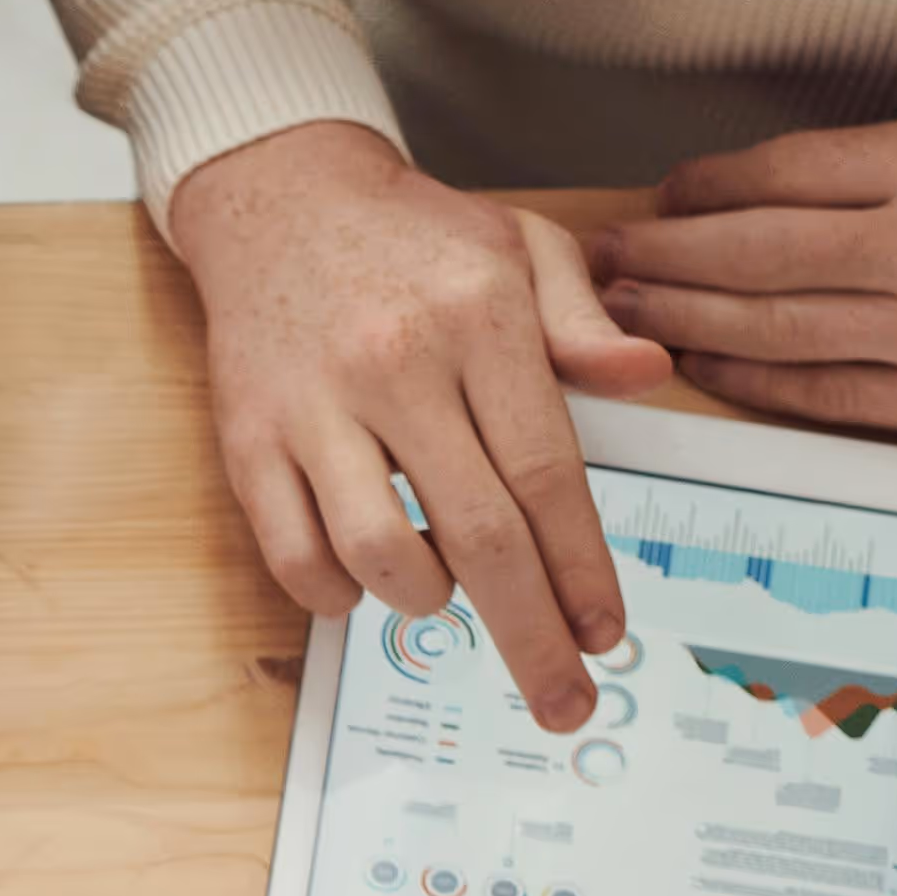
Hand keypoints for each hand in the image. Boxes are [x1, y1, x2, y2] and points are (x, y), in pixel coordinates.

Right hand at [161, 118, 665, 732]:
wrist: (276, 196)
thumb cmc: (407, 236)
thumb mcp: (518, 247)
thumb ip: (583, 321)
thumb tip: (646, 379)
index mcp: (479, 318)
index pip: (547, 473)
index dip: (582, 569)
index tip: (605, 633)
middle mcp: (397, 365)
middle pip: (481, 535)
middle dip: (531, 634)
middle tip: (563, 699)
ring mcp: (316, 408)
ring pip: (383, 555)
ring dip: (427, 601)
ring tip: (444, 592)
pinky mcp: (250, 441)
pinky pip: (294, 558)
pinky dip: (337, 594)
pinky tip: (363, 579)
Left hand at [593, 116, 896, 445]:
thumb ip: (893, 171)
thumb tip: (766, 196)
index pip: (785, 175)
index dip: (704, 191)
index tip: (661, 199)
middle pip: (757, 256)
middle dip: (665, 260)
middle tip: (603, 263)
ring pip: (775, 333)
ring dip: (686, 326)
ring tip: (627, 319)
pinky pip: (823, 398)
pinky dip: (753, 385)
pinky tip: (708, 371)